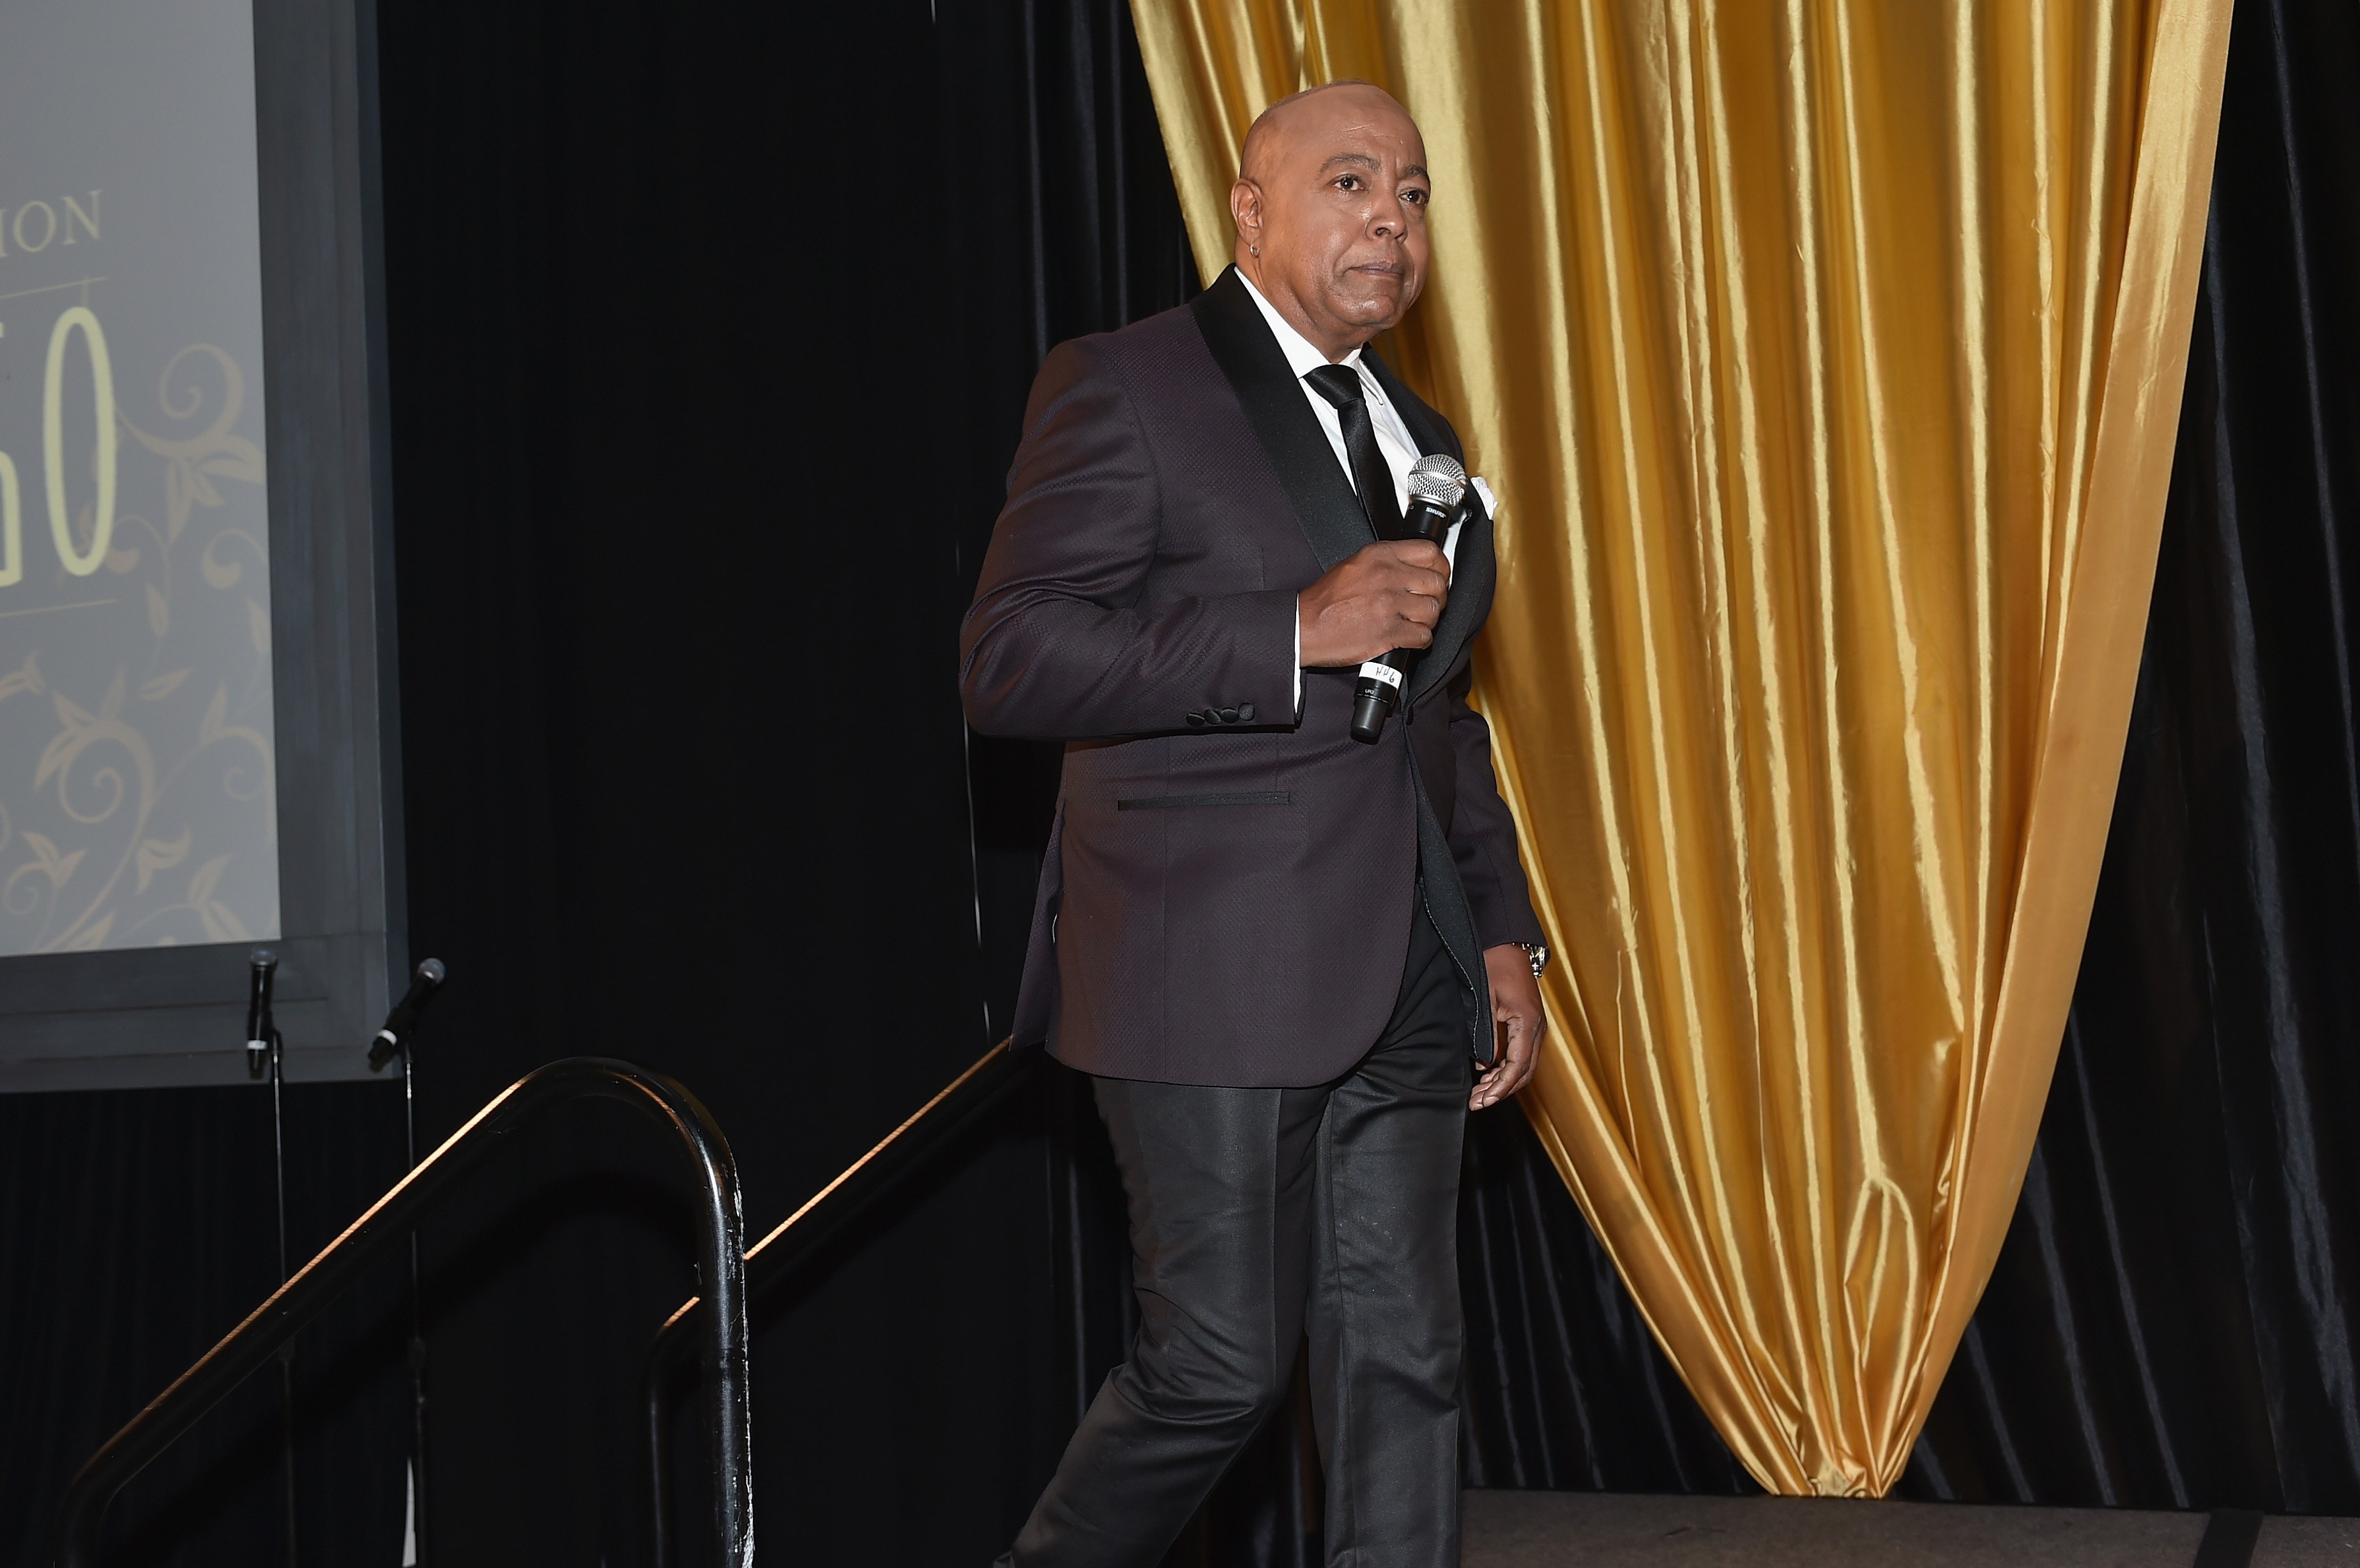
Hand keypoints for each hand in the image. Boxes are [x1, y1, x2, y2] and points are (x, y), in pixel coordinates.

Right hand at [1297, 539, 1448, 667]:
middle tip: (1429, 603)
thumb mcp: (1354, 564)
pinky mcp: (1389, 632)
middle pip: (1437, 583)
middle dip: (1437, 596)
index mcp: (1379, 555)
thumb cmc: (1325, 600)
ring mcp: (1389, 605)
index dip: (1441, 567)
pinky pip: (1423, 636)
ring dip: (1429, 620)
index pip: (1430, 553)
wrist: (1305, 627)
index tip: (1439, 575)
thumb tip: (1413, 567)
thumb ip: (1385, 561)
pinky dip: (1421, 640)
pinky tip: (1410, 637)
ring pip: (1433, 610)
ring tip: (1416, 622)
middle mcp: (1387, 576)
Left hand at [1472, 945, 1546, 1109]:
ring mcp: (1536, 1027)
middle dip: (1501, 1090)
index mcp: (1529, 1023)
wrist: (1508, 943)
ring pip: (1524, 1065)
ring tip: (1479, 1093)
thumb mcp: (1487, 999)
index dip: (1501, 1087)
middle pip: (1524, 1072)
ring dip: (1503, 1082)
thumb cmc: (1495, 965)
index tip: (1484, 1100)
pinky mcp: (1529, 1024)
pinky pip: (1522, 1054)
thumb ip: (1487, 1033)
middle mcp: (1538, 1029)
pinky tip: (1487, 1073)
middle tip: (1477, 1103)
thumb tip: (1484, 1062)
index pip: (1518, 1066)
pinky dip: (1506, 1068)